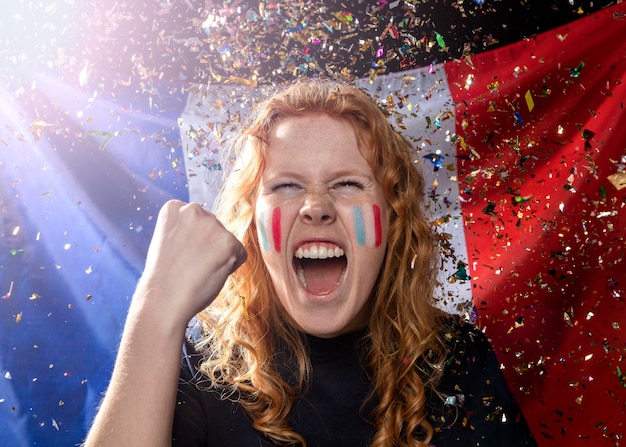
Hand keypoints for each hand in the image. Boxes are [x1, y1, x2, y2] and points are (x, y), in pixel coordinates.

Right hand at [134, 200, 246, 325]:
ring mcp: (212, 224)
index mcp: (174, 207)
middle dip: (207, 246)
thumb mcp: (169, 239)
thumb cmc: (165, 276)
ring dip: (219, 256)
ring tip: (198, 270)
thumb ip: (187, 229)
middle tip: (189, 264)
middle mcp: (193, 209)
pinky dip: (231, 267)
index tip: (178, 253)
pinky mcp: (229, 242)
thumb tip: (213, 232)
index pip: (197, 219)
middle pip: (214, 228)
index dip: (191, 241)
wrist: (164, 299)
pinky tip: (210, 273)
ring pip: (227, 241)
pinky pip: (240, 255)